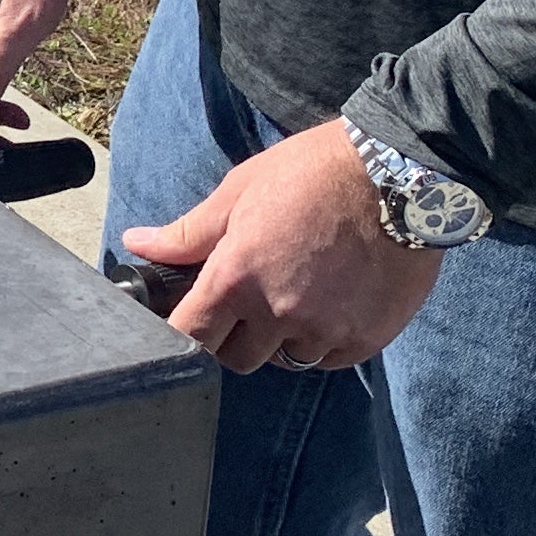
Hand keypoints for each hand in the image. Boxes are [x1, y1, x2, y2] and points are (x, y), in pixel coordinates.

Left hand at [121, 121, 442, 373]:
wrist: (397, 176)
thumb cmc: (312, 174)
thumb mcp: (239, 192)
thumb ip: (187, 232)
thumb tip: (137, 242)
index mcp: (237, 278)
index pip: (189, 336)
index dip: (183, 330)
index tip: (189, 317)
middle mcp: (279, 314)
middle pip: (235, 359)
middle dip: (230, 338)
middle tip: (242, 304)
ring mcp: (325, 331)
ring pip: (285, 361)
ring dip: (279, 340)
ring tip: (291, 296)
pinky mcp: (365, 340)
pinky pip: (328, 359)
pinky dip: (321, 341)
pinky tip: (326, 305)